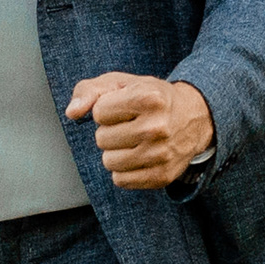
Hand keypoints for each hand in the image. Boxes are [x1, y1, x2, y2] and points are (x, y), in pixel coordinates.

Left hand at [66, 73, 213, 190]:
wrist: (193, 117)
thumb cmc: (150, 97)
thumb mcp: (121, 83)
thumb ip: (89, 90)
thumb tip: (72, 113)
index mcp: (149, 98)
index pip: (99, 113)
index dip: (106, 109)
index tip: (124, 107)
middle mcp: (158, 127)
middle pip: (102, 139)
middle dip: (110, 131)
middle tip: (130, 124)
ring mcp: (162, 155)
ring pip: (109, 162)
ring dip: (115, 151)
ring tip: (133, 140)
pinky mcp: (162, 176)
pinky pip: (120, 180)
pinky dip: (124, 169)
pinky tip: (138, 156)